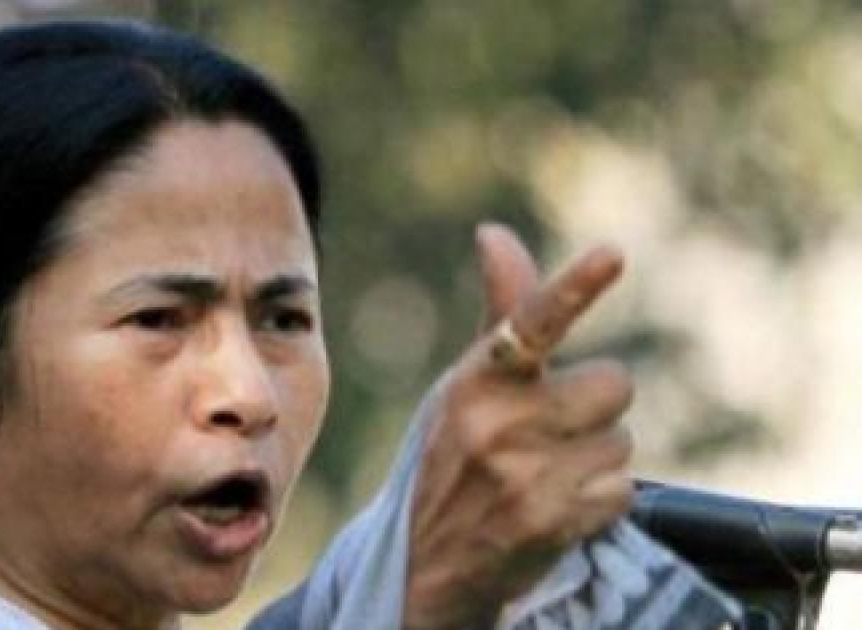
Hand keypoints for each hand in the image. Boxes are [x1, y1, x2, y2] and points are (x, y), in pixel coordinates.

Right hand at [403, 224, 633, 628]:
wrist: (428, 562)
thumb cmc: (452, 454)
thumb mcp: (464, 382)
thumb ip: (502, 311)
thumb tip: (493, 231)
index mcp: (477, 379)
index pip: (533, 321)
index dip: (575, 286)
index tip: (612, 253)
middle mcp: (501, 423)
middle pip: (613, 384)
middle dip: (593, 406)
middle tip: (549, 429)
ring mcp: (529, 476)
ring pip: (622, 440)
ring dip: (595, 456)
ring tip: (546, 473)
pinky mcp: (556, 523)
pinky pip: (623, 490)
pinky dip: (598, 500)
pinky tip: (556, 506)